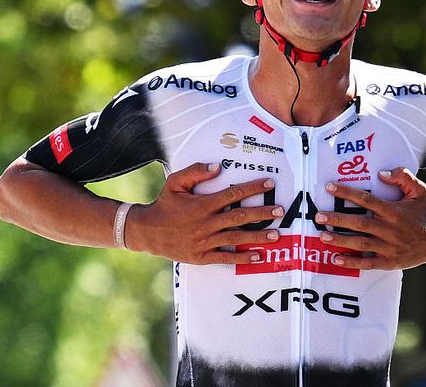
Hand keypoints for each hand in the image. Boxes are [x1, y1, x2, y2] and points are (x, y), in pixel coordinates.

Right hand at [125, 162, 283, 263]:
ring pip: (236, 238)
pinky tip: (257, 256)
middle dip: (261, 213)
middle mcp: (206, 223)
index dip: (252, 188)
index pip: (232, 194)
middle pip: (239, 217)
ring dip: (257, 237)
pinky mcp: (202, 256)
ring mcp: (205, 241)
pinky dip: (242, 257)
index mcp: (202, 204)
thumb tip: (217, 167)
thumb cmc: (164, 205)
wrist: (146, 232)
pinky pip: (225, 257)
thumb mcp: (174, 183)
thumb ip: (195, 172)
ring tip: (276, 235)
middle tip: (279, 210)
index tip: (269, 183)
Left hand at [315, 167, 425, 269]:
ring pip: (360, 243)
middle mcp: (390, 229)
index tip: (330, 187)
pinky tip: (336, 259)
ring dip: (340, 240)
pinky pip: (367, 263)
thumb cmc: (423, 213)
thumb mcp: (418, 191)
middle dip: (337, 219)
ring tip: (322, 236)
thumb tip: (381, 173)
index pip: (367, 200)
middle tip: (318, 216)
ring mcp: (389, 247)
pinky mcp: (389, 262)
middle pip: (359, 223)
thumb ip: (402, 177)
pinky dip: (352, 262)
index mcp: (393, 211)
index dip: (347, 193)